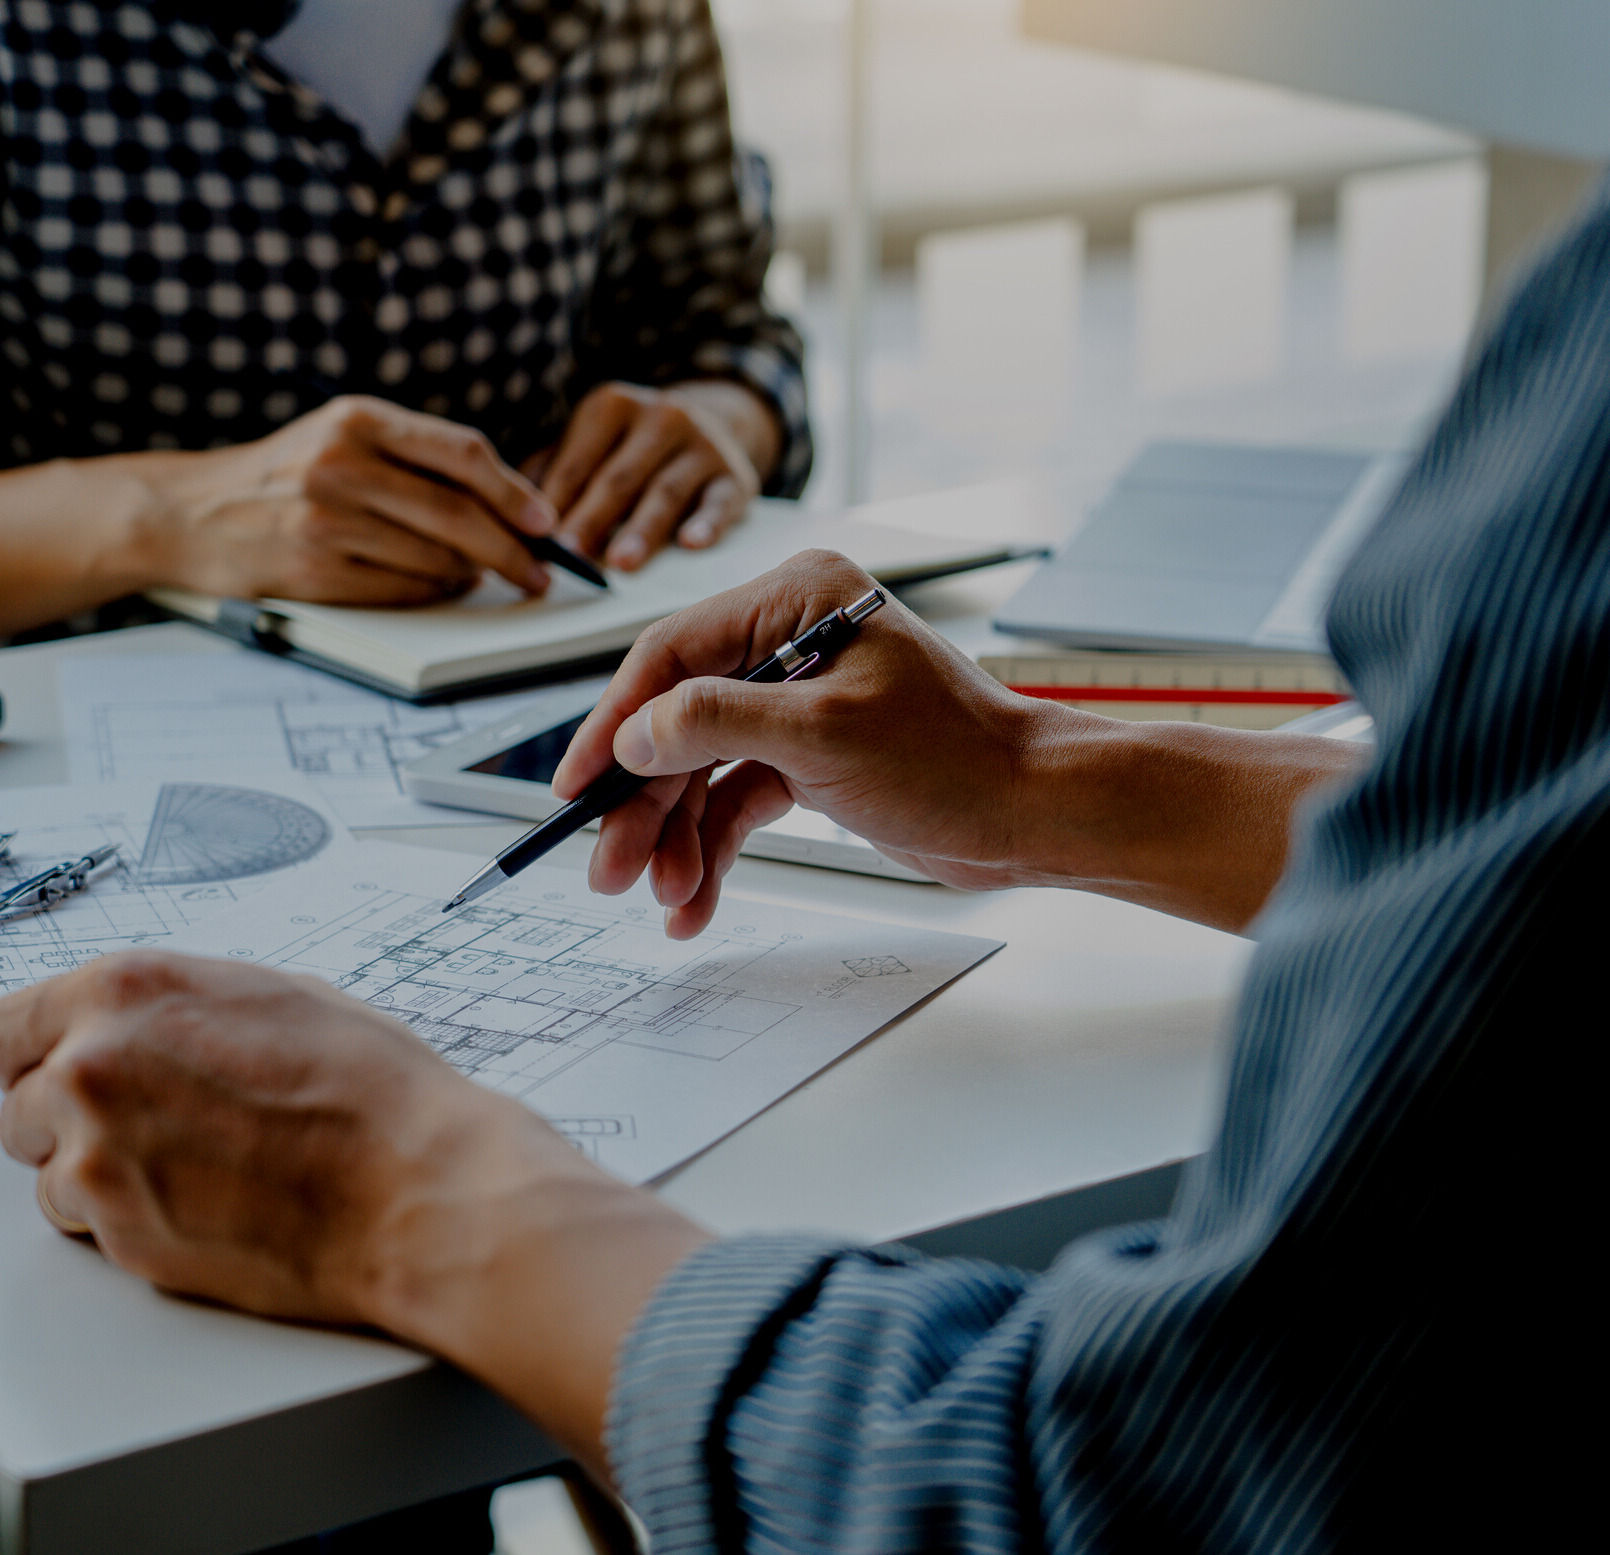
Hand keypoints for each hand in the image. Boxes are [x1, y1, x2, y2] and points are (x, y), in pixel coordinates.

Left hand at [0, 951, 706, 1476]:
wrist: (417, 1187)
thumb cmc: (370, 1090)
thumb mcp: (270, 995)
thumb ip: (169, 1007)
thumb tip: (127, 1023)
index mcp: (127, 991)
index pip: (4, 1028)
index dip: (36, 1054)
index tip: (55, 1071)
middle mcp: (92, 1067)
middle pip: (18, 1107)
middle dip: (71, 1120)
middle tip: (149, 1129)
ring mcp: (97, 1157)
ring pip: (47, 1173)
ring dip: (96, 1176)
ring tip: (191, 1170)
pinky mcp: (119, 1234)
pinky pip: (86, 1229)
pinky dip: (130, 1222)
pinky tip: (204, 1204)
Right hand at [138, 394, 559, 603]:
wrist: (187, 513)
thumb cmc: (279, 475)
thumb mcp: (339, 436)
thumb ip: (412, 455)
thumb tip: (505, 500)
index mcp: (356, 419)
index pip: (462, 453)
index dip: (515, 492)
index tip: (545, 521)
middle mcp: (341, 464)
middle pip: (458, 514)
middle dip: (512, 551)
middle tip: (539, 571)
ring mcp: (325, 520)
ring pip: (434, 559)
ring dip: (470, 576)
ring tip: (480, 576)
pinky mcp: (314, 571)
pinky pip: (401, 591)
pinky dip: (432, 595)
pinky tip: (441, 589)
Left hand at [535, 380, 779, 571]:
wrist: (713, 428)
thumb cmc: (632, 449)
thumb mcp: (591, 445)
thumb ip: (550, 473)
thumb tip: (504, 515)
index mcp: (611, 407)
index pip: (577, 463)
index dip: (555, 504)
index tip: (536, 542)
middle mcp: (659, 416)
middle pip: (618, 478)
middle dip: (593, 519)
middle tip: (572, 555)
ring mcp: (701, 445)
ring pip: (665, 492)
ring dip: (642, 529)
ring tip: (622, 562)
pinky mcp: (734, 475)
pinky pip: (719, 502)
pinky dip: (706, 523)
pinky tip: (691, 544)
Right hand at [550, 551, 1061, 936]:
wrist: (1033, 813)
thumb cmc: (955, 759)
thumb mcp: (823, 735)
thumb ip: (717, 723)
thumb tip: (635, 735)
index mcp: (797, 597)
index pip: (672, 655)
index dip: (615, 725)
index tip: (576, 787)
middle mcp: (792, 637)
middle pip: (680, 720)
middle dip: (646, 803)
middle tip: (610, 869)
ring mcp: (800, 699)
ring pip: (704, 768)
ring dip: (679, 838)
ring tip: (667, 900)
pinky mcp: (812, 754)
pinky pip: (739, 797)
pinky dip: (716, 847)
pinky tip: (697, 898)